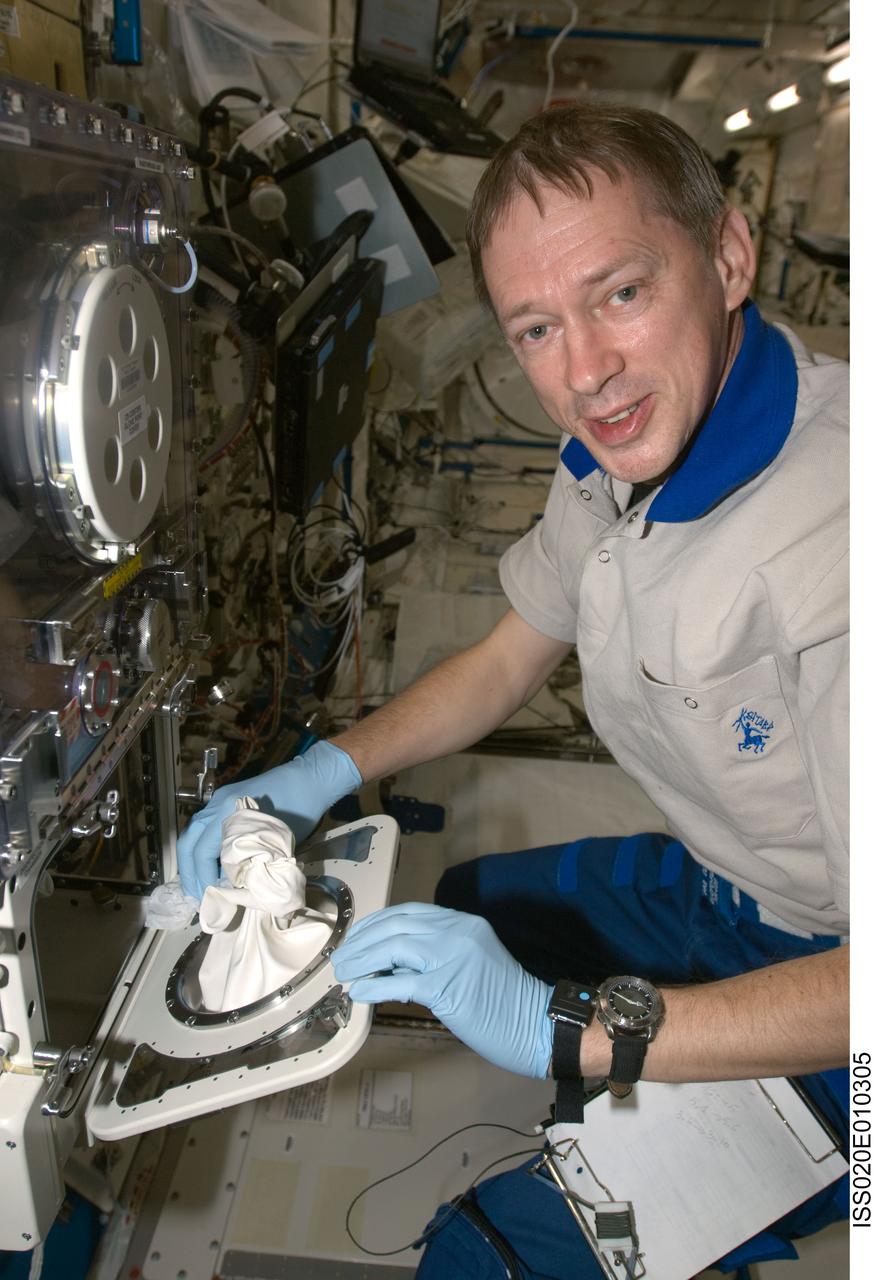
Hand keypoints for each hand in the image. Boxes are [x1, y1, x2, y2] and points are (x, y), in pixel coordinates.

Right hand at [175, 740, 360, 899]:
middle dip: (188, 870)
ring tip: (199, 883)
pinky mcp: (226, 801)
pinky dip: (202, 848)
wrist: (311, 779)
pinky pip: (205, 828)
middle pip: (188, 841)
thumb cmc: (300, 810)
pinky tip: (210, 864)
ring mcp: (219, 800)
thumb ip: (250, 863)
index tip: (208, 895)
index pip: (201, 851)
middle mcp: (217, 804)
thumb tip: (232, 888)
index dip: (201, 876)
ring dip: (192, 859)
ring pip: (193, 834)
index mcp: (228, 812)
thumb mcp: (276, 843)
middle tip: (194, 894)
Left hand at [331, 902, 553, 1077]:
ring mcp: (452, 957)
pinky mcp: (447, 987)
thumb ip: (434, 954)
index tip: (357, 937)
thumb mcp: (469, 962)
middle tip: (342, 957)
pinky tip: (360, 994)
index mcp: (462, 922)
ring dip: (362, 960)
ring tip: (344, 973)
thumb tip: (388, 964)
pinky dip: (373, 987)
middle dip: (362, 941)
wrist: (536, 1024)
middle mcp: (456, 931)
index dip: (376, 923)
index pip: (408, 912)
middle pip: (396, 926)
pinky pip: (399, 983)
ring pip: (393, 948)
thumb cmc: (503, 1000)